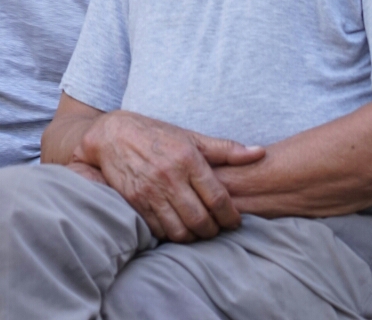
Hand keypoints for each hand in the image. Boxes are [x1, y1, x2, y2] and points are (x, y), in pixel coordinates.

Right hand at [75, 111, 263, 241]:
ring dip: (193, 236)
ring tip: (198, 230)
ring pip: (180, 231)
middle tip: (217, 229)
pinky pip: (159, 230)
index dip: (230, 217)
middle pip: (200, 220)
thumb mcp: (191, 137)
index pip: (217, 198)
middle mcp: (169, 176)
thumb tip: (260, 153)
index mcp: (188, 158)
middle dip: (213, 231)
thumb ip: (226, 149)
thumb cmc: (156, 136)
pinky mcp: (135, 202)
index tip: (234, 221)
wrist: (112, 135)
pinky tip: (176, 226)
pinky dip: (171, 234)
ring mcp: (150, 191)